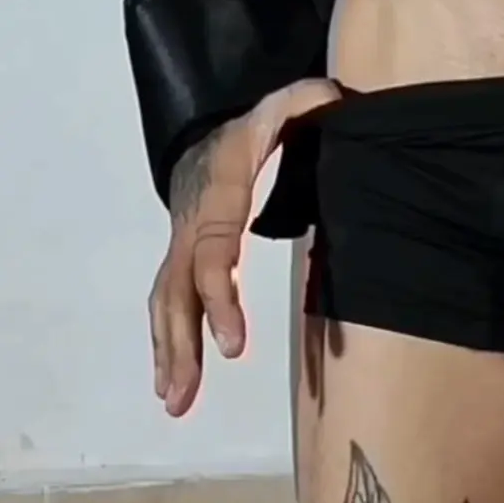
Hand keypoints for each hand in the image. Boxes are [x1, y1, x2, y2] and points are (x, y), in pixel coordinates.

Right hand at [148, 77, 338, 416]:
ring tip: (175, 402)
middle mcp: (192, 227)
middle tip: (184, 396)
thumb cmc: (252, 125)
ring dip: (169, 353)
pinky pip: (167, 303)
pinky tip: (172, 383)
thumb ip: (308, 102)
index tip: (233, 346)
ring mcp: (180, 245)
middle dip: (181, 344)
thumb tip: (337, 100)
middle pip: (178, 291)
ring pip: (166, 302)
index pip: (212, 256)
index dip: (219, 300)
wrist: (203, 129)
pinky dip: (166, 344)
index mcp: (219, 196)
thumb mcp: (282, 104)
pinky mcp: (180, 260)